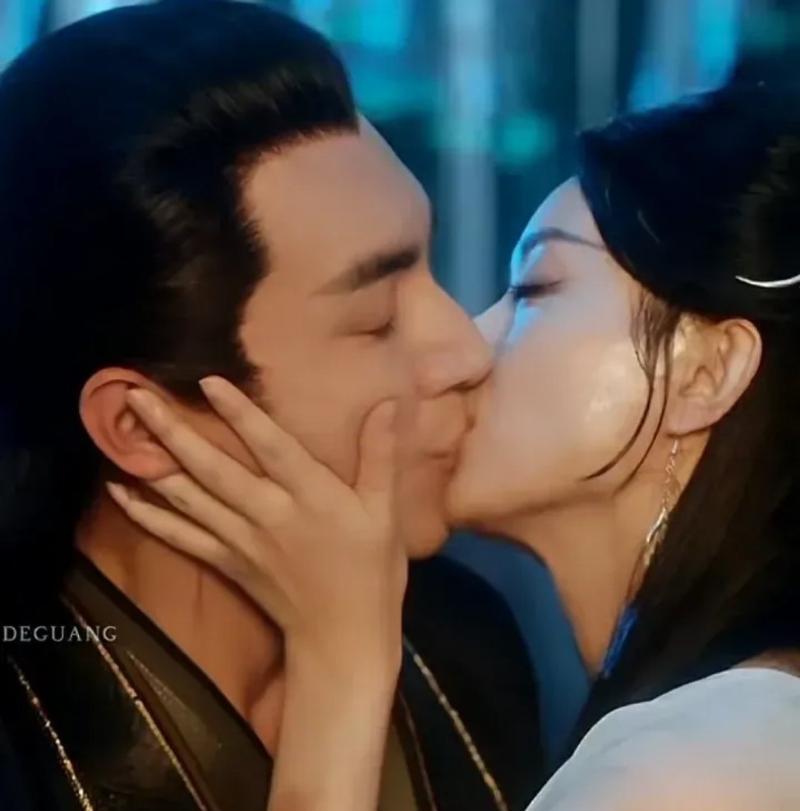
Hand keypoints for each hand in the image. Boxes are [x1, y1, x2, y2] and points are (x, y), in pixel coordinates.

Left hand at [107, 376, 405, 672]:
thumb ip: (380, 455)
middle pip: (214, 468)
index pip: (271, 446)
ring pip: (190, 497)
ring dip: (154, 462)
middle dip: (173, 430)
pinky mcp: (226, 562)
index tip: (208, 381)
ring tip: (122, 430)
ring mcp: (241, 541)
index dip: (241, 413)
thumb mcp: (385, 512)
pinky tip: (120, 493)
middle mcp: (269, 514)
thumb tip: (388, 403)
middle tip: (135, 396)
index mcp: (312, 497)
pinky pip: (180, 536)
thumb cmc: (371, 572)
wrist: (342, 638)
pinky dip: (148, 515)